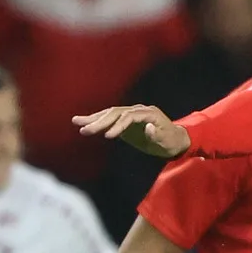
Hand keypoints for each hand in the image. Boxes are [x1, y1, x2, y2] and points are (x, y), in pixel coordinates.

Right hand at [74, 104, 191, 157]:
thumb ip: (157, 134)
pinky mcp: (126, 122)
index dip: (118, 125)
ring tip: (76, 121)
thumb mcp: (167, 141)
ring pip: (110, 114)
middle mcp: (138, 110)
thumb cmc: (172, 141)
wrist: (176, 140)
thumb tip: (148, 127)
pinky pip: (110, 120)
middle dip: (99, 121)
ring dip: (93, 118)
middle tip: (84, 129)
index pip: (129, 116)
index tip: (108, 136)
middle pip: (116, 113)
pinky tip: (84, 123)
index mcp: (148, 113)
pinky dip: (97, 121)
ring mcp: (131, 114)